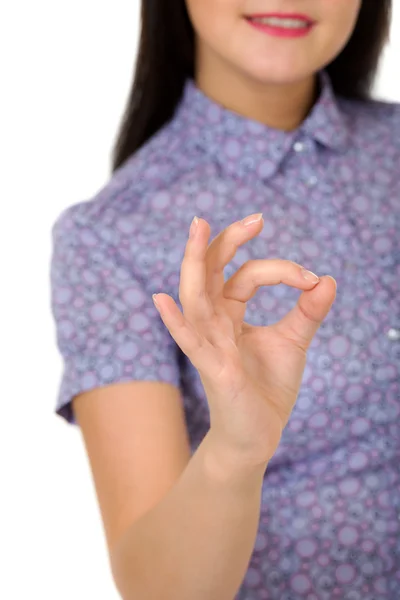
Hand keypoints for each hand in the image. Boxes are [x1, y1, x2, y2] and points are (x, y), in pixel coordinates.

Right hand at [152, 213, 336, 467]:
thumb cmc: (268, 388)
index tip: (313, 280)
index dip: (282, 270)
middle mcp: (214, 322)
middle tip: (256, 219)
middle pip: (211, 272)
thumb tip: (328, 279)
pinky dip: (175, 322)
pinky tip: (162, 299)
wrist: (260, 434)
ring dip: (194, 262)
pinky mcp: (213, 369)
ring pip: (196, 297)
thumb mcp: (293, 342)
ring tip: (197, 227)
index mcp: (229, 312)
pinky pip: (190, 343)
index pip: (247, 274)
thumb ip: (307, 311)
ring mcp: (209, 344)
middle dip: (228, 241)